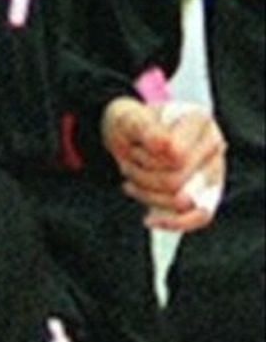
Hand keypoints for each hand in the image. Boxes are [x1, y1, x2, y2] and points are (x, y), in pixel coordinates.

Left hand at [102, 97, 226, 231]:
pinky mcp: (206, 194)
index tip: (135, 146)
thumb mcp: (129, 119)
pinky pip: (200, 217)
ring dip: (146, 193)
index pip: (176, 157)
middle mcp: (213, 145)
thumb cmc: (133, 126)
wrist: (132, 136)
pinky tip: (149, 220)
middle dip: (142, 175)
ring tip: (134, 175)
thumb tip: (164, 145)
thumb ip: (145, 128)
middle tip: (131, 160)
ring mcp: (212, 171)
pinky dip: (173, 223)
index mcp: (199, 121)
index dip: (148, 158)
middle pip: (175, 180)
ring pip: (181, 201)